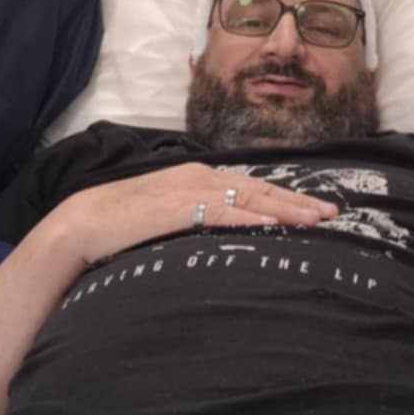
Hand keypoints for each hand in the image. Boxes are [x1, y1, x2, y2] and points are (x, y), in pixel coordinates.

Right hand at [51, 162, 339, 274]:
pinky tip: (275, 225)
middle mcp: (199, 178)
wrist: (81, 225)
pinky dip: (251, 218)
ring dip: (285, 208)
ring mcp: (189, 191)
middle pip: (259, 189)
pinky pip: (223, 212)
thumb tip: (220, 236)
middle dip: (297, 201)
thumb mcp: (165, 218)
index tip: (314, 209)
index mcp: (196, 179)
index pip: (251, 188)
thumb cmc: (120, 225)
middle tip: (332, 212)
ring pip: (249, 198)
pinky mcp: (178, 208)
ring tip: (316, 218)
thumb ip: (193, 220)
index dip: (285, 198)